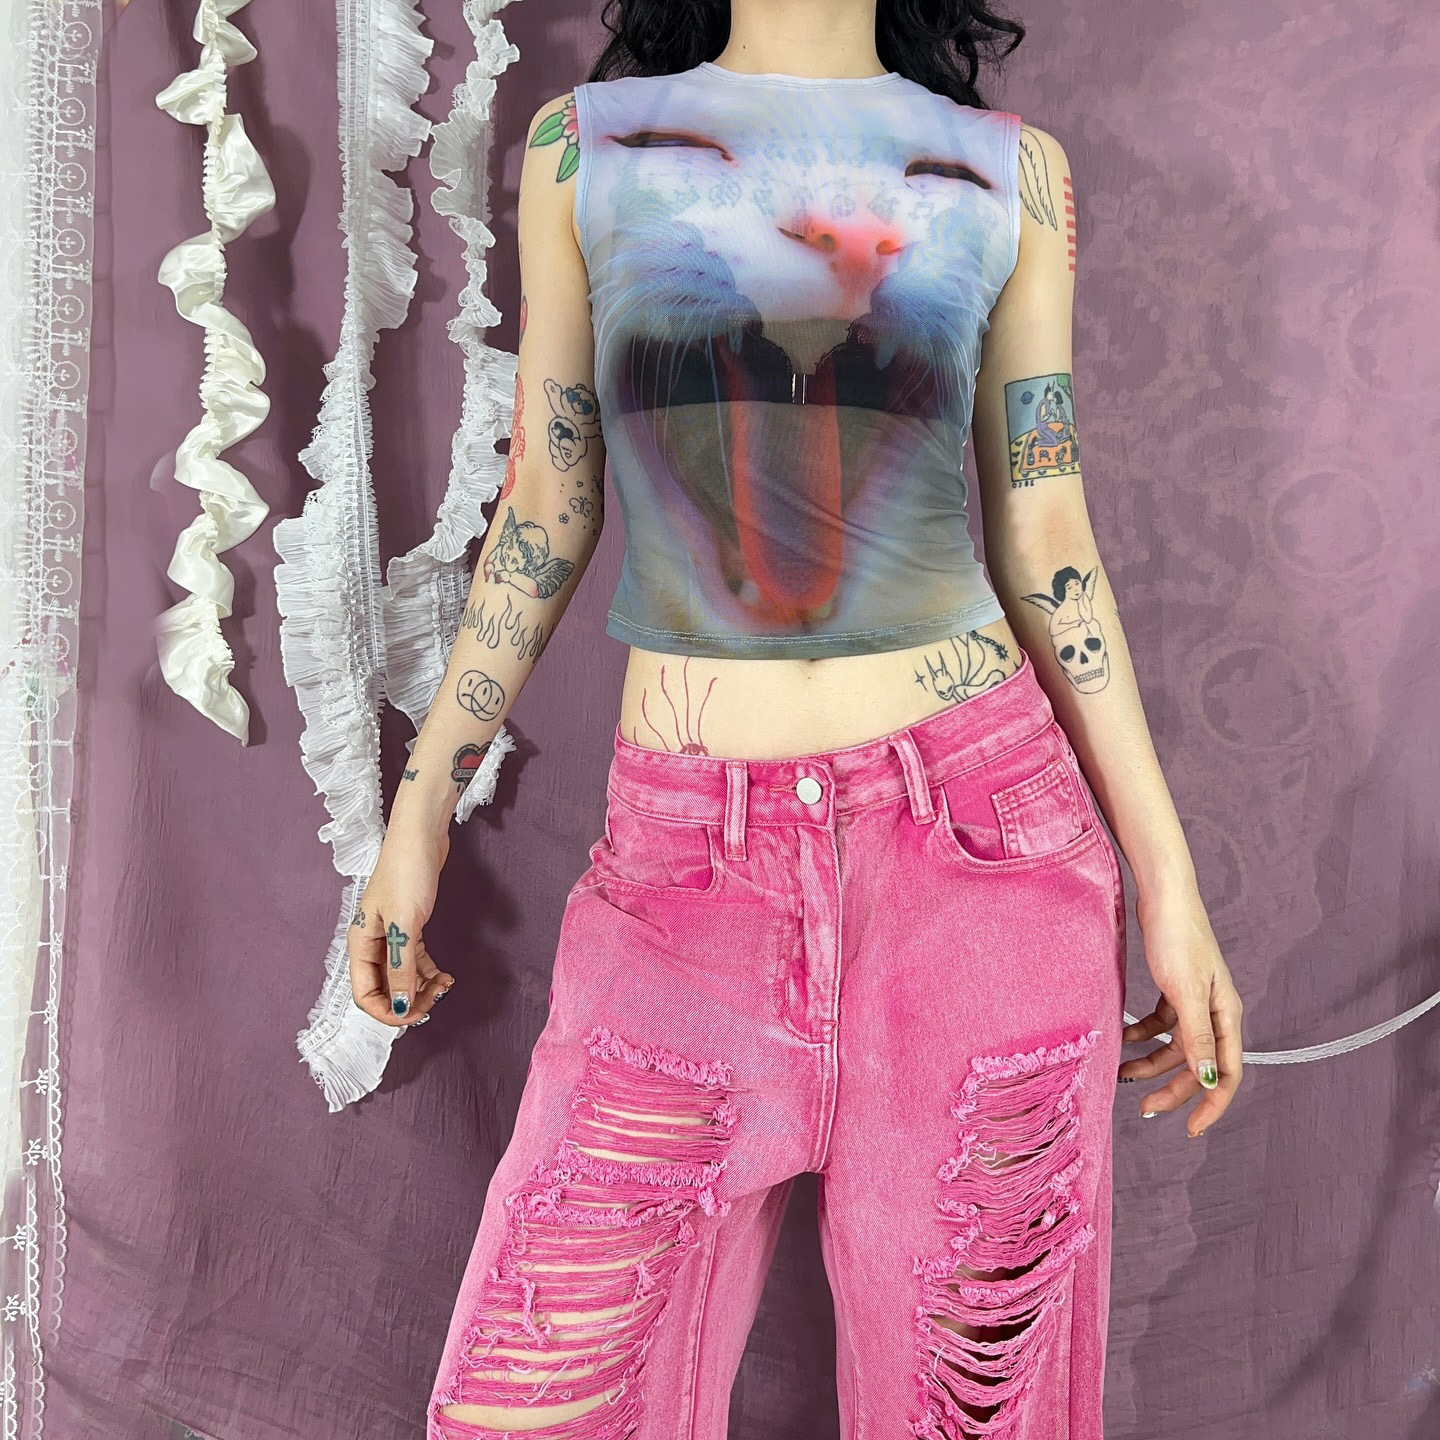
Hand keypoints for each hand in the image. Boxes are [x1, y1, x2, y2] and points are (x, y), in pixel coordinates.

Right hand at [347, 825, 454, 1026]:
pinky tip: (445, 976)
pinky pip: (414, 962)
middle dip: (409, 1001)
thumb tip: (401, 1006)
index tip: (417, 1014)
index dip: (389, 1012)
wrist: (422, 836)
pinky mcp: (408, 927)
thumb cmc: (407, 872)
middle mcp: (371, 944)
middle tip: (437, 998)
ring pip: (401, 978)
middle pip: (383, 990)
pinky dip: (428, 973)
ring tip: (445, 986)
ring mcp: (390, 936)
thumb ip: (402, 968)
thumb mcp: (405, 925)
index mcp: (360, 944)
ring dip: (421, 988)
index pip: (365, 995)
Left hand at [1119, 883, 1243, 1136]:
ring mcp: (1194, 999)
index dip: (1212, 1105)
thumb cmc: (1177, 937)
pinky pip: (1161, 1024)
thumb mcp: (1185, 991)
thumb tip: (1211, 1080)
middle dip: (1174, 1089)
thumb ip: (1198, 1037)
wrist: (1163, 895)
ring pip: (1176, 1047)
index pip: (1227, 1073)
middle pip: (1199, 1065)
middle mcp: (1215, 1011)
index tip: (1190, 1130)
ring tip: (1122, 1073)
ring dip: (1152, 1063)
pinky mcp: (1173, 987)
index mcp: (1226, 1014)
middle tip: (1145, 1108)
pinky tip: (1123, 1040)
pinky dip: (1143, 1035)